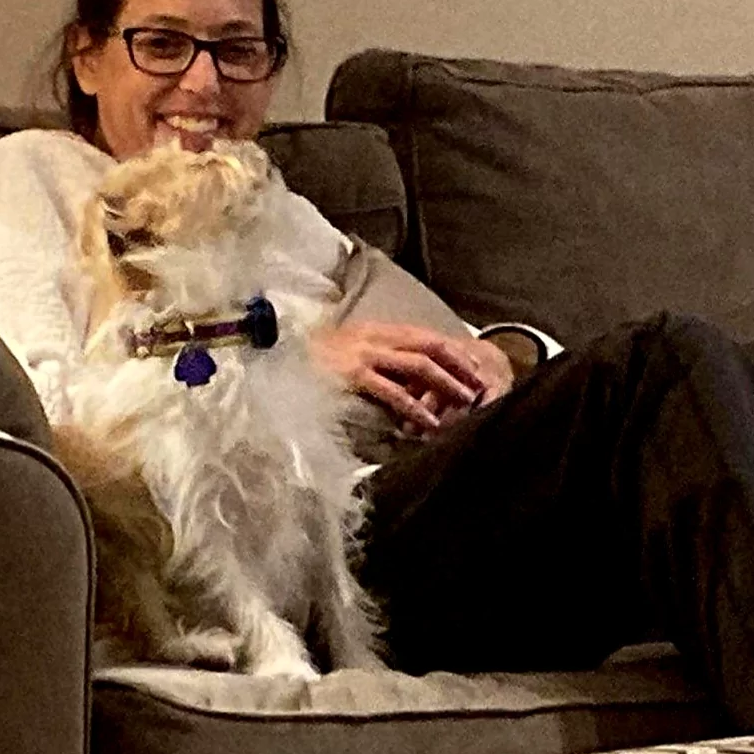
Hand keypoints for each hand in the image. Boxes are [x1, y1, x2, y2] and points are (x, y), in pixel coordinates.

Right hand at [309, 321, 498, 431]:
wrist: (272, 360)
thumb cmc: (310, 363)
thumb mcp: (348, 352)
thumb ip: (377, 360)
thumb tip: (406, 381)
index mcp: (376, 330)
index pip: (426, 336)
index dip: (454, 352)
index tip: (475, 367)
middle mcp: (375, 337)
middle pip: (431, 347)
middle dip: (460, 366)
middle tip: (481, 386)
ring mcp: (365, 354)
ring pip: (420, 367)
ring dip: (448, 385)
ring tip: (466, 403)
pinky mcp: (354, 376)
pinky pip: (394, 392)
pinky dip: (416, 408)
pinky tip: (429, 423)